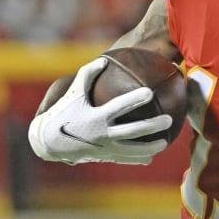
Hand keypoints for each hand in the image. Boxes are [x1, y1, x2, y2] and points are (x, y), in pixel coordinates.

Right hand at [27, 57, 173, 165]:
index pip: (120, 107)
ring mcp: (105, 148)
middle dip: (152, 126)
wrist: (49, 142)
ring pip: (133, 150)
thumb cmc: (62, 113)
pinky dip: (138, 158)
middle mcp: (103, 134)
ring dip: (151, 147)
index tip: (150, 92)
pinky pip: (125, 159)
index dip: (135, 99)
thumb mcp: (72, 93)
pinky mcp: (104, 156)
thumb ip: (87, 75)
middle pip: (133, 131)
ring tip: (165, 142)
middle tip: (169, 120)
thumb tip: (103, 60)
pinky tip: (151, 157)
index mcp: (96, 117)